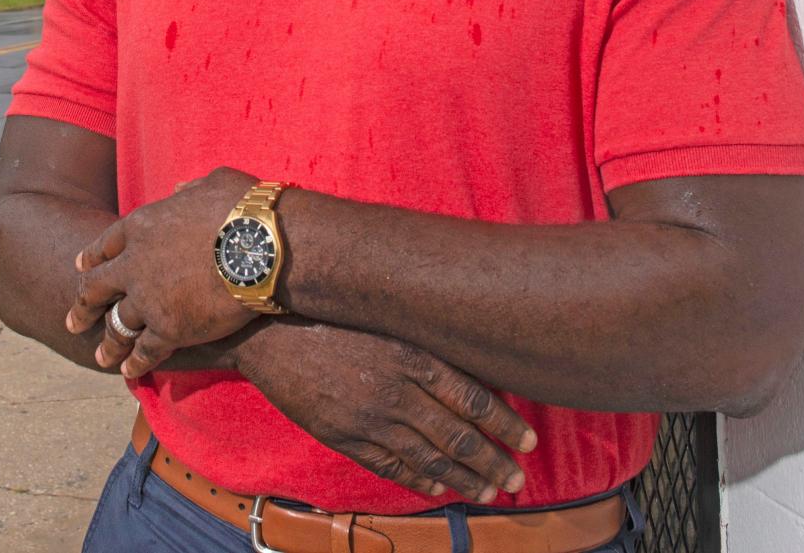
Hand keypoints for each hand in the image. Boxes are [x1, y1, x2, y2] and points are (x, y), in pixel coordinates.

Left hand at [65, 167, 257, 375]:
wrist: (263, 244)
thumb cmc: (244, 207)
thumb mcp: (213, 183)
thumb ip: (190, 189)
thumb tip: (180, 190)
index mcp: (143, 225)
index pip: (106, 244)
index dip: (92, 257)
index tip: (81, 268)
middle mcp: (135, 264)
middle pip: (97, 288)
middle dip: (83, 306)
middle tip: (74, 321)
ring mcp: (149, 299)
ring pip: (116, 325)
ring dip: (108, 342)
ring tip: (100, 356)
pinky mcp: (169, 329)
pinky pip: (145, 350)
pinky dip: (135, 361)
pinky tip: (129, 370)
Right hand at [239, 319, 537, 502]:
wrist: (273, 330)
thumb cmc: (336, 312)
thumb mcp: (389, 317)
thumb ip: (428, 341)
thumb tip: (474, 357)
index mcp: (414, 356)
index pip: (475, 399)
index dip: (506, 425)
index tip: (530, 442)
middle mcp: (398, 392)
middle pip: (458, 436)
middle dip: (493, 461)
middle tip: (517, 479)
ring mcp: (370, 420)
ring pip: (429, 459)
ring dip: (464, 479)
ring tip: (489, 491)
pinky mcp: (345, 437)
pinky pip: (391, 467)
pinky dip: (419, 481)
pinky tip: (439, 488)